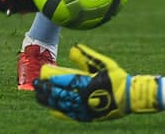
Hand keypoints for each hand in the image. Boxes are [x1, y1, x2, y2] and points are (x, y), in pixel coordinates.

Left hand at [33, 44, 159, 121]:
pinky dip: (60, 113)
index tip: (39, 78)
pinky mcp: (88, 117)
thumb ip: (87, 56)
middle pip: (59, 95)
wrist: (129, 97)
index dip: (49, 81)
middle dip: (45, 91)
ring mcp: (85, 109)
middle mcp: (83, 98)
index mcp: (86, 84)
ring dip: (49, 102)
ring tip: (39, 97)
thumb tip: (72, 48)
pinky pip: (70, 115)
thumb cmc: (116, 78)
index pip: (63, 82)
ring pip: (62, 106)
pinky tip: (52, 110)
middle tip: (35, 86)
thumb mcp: (103, 63)